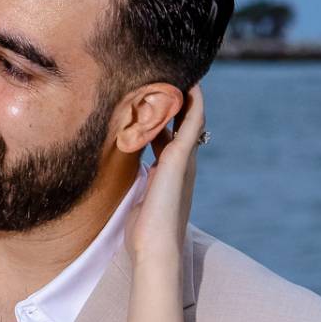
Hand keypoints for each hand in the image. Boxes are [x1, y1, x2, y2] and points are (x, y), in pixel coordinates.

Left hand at [127, 82, 205, 259]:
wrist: (155, 250)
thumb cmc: (143, 233)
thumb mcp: (138, 200)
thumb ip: (137, 185)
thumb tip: (127, 177)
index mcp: (171, 174)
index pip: (170, 137)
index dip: (165, 117)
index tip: (154, 96)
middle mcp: (182, 164)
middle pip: (184, 123)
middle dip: (177, 100)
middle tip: (169, 75)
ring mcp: (184, 161)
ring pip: (191, 118)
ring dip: (186, 95)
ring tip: (179, 71)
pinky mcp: (181, 159)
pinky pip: (192, 122)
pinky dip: (192, 103)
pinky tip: (188, 84)